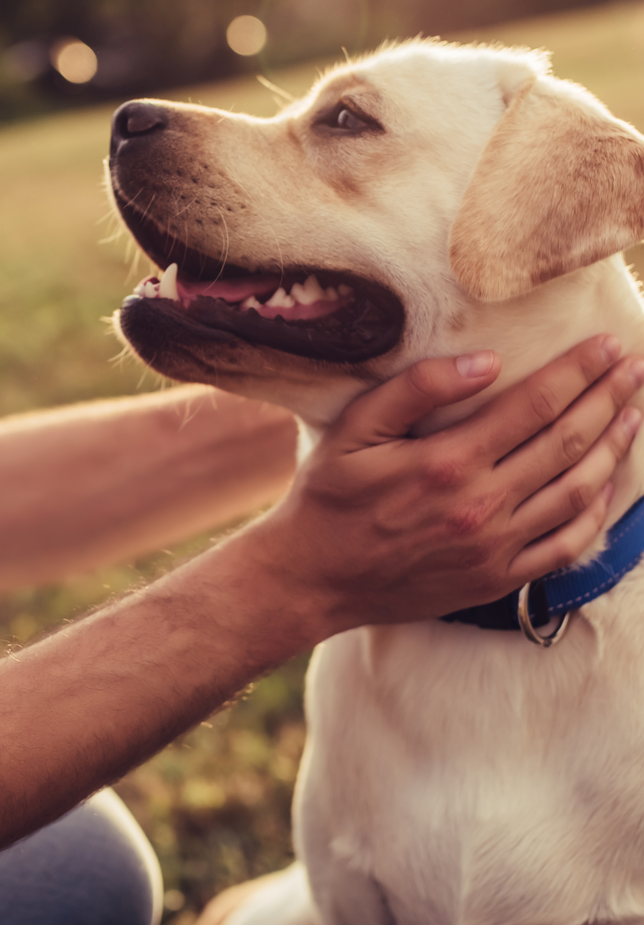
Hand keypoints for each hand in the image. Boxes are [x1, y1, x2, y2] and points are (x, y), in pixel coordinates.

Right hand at [258, 335, 643, 632]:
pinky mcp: (496, 579)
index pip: (535, 405)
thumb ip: (417, 389)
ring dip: (613, 448)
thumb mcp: (354, 430)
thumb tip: (487, 362)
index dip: (579, 371)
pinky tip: (607, 484)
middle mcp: (481, 505)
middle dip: (608, 399)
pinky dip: (596, 512)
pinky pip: (566, 545)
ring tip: (634, 414)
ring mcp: (494, 547)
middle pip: (567, 442)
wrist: (313, 577)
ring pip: (577, 491)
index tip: (609, 344)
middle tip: (636, 368)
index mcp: (447, 462)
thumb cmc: (328, 497)